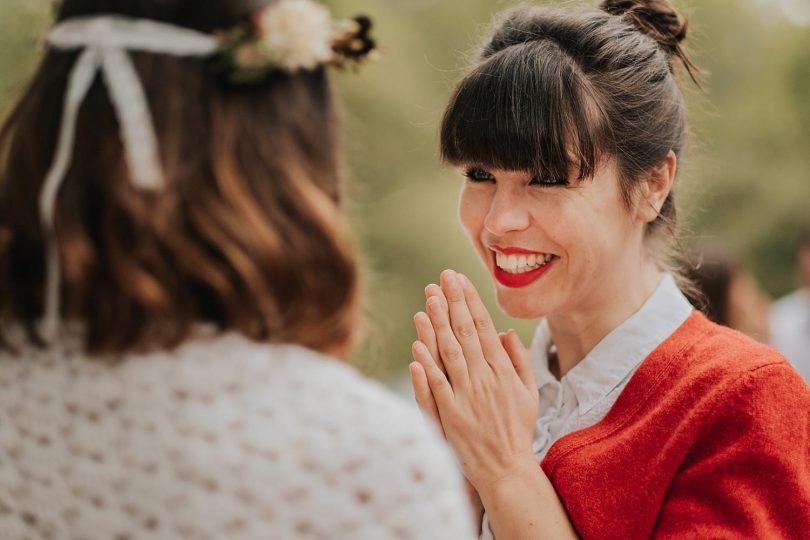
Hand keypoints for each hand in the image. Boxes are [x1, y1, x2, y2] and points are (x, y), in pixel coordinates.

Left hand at [409, 269, 538, 495]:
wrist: (508, 469)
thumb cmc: (517, 430)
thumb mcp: (529, 393)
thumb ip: (520, 360)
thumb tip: (507, 331)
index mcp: (503, 371)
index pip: (484, 327)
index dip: (470, 301)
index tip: (460, 279)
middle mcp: (485, 379)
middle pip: (465, 333)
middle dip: (453, 302)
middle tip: (442, 276)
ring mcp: (467, 397)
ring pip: (449, 353)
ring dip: (437, 325)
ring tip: (427, 299)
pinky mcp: (452, 416)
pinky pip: (437, 386)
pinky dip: (427, 365)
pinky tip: (417, 345)